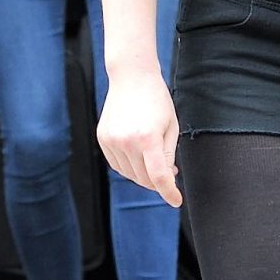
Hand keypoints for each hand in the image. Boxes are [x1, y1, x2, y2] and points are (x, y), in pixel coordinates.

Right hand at [96, 72, 180, 206]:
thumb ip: (169, 155)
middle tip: (170, 170)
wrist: (132, 78)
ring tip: (153, 157)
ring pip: (130, 174)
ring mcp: (112, 141)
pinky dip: (130, 166)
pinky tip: (138, 155)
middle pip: (144, 178)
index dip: (169, 193)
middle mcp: (127, 142)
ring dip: (144, 174)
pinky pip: (117, 165)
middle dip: (158, 181)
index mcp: (148, 138)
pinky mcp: (103, 139)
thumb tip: (166, 179)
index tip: (176, 201)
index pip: (159, 177)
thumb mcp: (171, 127)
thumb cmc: (158, 101)